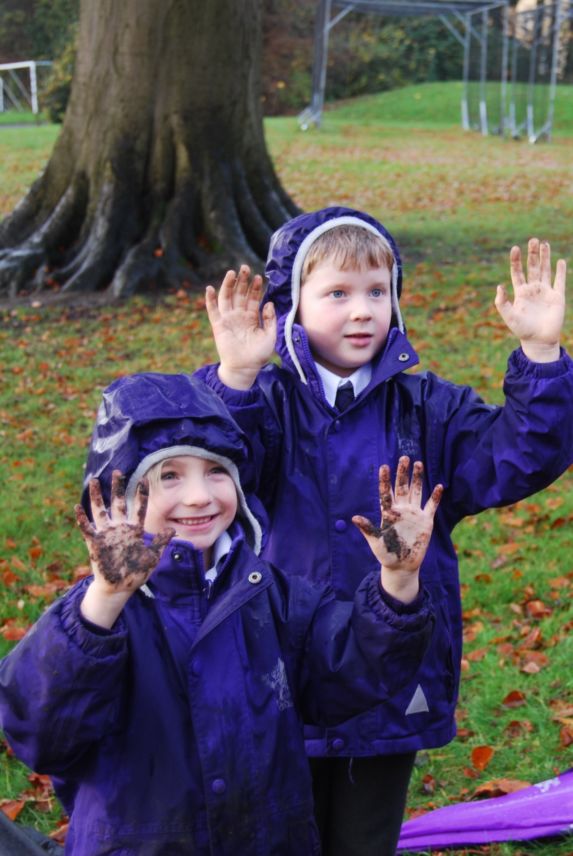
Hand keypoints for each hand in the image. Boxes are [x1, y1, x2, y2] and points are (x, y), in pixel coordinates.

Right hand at [75, 471, 173, 595]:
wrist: (119, 589)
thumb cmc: (136, 574)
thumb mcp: (152, 557)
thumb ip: (160, 542)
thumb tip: (173, 529)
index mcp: (134, 530)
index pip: (139, 508)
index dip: (142, 495)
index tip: (144, 480)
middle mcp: (120, 529)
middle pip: (118, 504)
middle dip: (118, 488)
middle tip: (117, 472)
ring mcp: (107, 535)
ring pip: (101, 511)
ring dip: (97, 497)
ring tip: (94, 481)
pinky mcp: (95, 543)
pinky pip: (87, 528)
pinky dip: (82, 518)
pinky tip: (77, 506)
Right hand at [205, 265, 276, 388]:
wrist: (245, 368)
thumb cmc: (259, 355)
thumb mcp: (270, 336)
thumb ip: (270, 319)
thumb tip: (269, 302)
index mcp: (251, 317)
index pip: (253, 298)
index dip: (255, 287)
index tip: (259, 277)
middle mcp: (239, 316)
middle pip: (239, 294)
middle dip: (242, 281)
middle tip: (245, 268)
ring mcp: (228, 319)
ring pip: (226, 298)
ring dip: (228, 285)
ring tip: (231, 273)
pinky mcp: (218, 325)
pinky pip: (212, 311)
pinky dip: (210, 300)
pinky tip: (209, 288)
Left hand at [353, 457, 441, 602]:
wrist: (402, 565)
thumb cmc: (386, 554)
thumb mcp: (375, 541)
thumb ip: (367, 528)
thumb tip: (354, 518)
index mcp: (388, 513)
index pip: (386, 492)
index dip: (385, 480)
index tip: (383, 466)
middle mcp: (401, 510)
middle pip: (402, 487)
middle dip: (403, 473)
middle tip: (403, 458)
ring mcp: (414, 514)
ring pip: (416, 491)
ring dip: (418, 478)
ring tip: (418, 463)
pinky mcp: (426, 522)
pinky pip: (431, 506)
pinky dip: (435, 497)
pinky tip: (439, 486)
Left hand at [495, 238, 565, 361]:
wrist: (539, 341)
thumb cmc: (522, 330)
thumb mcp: (509, 316)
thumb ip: (502, 302)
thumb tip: (499, 286)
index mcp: (520, 292)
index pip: (517, 272)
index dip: (515, 260)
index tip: (514, 248)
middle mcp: (533, 289)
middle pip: (532, 267)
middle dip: (532, 254)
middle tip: (533, 240)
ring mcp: (546, 292)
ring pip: (545, 270)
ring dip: (545, 257)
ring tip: (544, 243)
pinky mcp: (558, 297)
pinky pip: (559, 281)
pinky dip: (560, 271)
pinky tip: (560, 261)